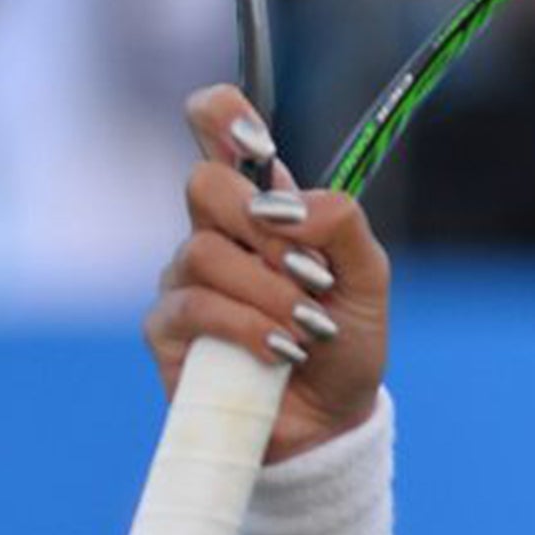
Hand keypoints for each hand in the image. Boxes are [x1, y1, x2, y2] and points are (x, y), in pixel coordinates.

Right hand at [146, 84, 392, 461]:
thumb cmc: (345, 340)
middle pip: (203, 184)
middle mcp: (216, 233)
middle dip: (265, 228)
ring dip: (271, 293)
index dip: (222, 115)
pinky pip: (193, 307)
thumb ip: (341, 224)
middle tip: (309, 272)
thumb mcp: (368, 277)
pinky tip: (282, 351)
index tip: (255, 138)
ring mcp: (184, 280)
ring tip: (308, 327)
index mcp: (264, 207)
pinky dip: (250, 328)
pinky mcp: (167, 331)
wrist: (331, 418)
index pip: (218, 132)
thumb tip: (286, 206)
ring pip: (204, 251)